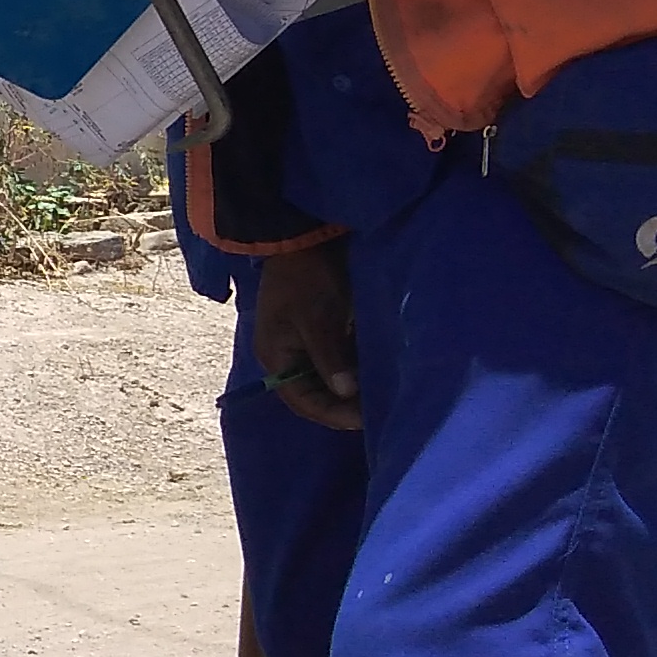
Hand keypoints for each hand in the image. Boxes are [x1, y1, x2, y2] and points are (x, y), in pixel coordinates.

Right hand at [250, 239, 361, 431]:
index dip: (332, 415)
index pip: (302, 401)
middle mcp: (286, 355)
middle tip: (377, 414)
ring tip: (381, 396)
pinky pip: (336, 360)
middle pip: (314, 394)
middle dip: (343, 406)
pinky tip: (376, 373)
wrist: (304, 235)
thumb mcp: (317, 318)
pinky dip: (354, 370)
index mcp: (276, 357)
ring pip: (327, 378)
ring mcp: (302, 343)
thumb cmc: (307, 277)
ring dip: (350, 389)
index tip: (365, 422)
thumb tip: (345, 392)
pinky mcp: (320, 330)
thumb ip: (329, 357)